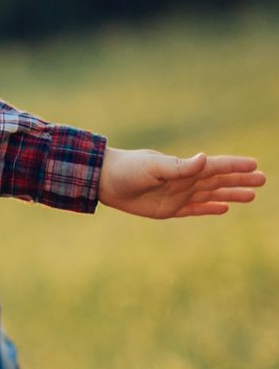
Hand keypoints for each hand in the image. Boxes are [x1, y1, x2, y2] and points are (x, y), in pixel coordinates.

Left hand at [100, 148, 263, 218]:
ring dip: (231, 194)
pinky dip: (210, 208)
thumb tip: (204, 158)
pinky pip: (194, 209)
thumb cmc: (128, 169)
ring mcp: (178, 195)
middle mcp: (185, 181)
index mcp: (184, 168)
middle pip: (219, 181)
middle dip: (240, 180)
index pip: (216, 166)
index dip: (235, 166)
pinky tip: (225, 208)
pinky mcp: (169, 210)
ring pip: (212, 195)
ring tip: (251, 195)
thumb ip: (179, 166)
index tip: (255, 165)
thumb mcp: (153, 167)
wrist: (105, 182)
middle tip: (262, 180)